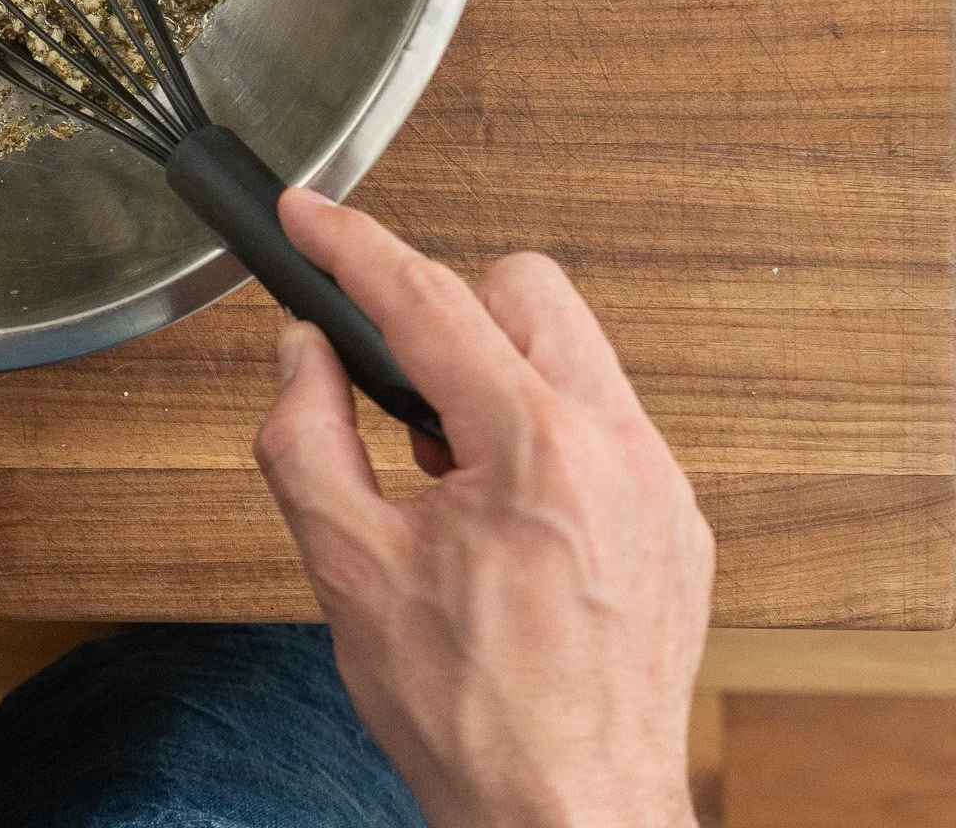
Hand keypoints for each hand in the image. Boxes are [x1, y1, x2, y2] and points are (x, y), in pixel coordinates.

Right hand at [256, 190, 711, 827]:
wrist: (569, 819)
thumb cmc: (471, 716)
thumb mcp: (347, 568)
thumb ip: (306, 435)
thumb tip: (304, 353)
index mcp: (533, 448)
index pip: (427, 298)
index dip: (352, 244)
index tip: (309, 214)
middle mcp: (617, 448)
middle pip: (525, 288)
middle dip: (445, 304)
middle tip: (391, 374)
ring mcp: (660, 484)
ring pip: (572, 346)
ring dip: (494, 366)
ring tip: (443, 455)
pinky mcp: (678, 520)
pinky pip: (605, 416)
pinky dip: (542, 424)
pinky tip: (499, 502)